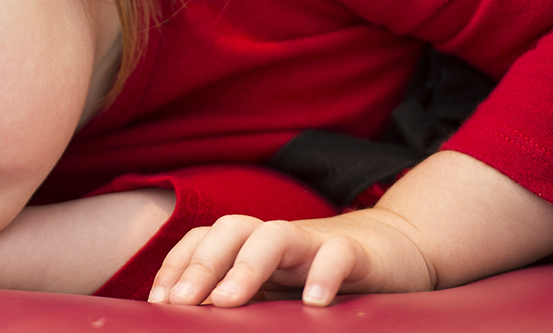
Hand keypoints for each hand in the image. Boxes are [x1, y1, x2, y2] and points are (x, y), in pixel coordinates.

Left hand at [149, 151, 552, 307]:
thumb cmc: (320, 277)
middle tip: (180, 304)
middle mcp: (277, 237)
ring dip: (245, 266)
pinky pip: (339, 254)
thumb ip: (238, 300)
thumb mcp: (274, 291)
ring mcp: (315, 241)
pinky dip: (324, 273)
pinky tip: (314, 301)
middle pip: (229, 229)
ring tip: (226, 302)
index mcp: (251, 244)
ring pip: (274, 234)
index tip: (158, 302)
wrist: (395, 252)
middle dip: (199, 264)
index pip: (202, 239)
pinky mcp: (356, 252)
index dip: (176, 264)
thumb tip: (186, 323)